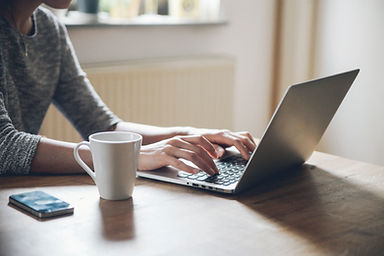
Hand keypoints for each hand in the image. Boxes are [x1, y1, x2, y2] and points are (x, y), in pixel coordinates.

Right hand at [138, 129, 255, 174]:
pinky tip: (195, 173)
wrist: (137, 155)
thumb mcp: (172, 150)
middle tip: (216, 170)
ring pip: (192, 155)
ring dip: (203, 165)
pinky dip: (189, 168)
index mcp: (180, 138)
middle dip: (210, 161)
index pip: (200, 139)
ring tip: (209, 173)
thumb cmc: (156, 155)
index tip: (218, 156)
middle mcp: (176, 141)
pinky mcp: (163, 157)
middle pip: (198, 149)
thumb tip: (200, 160)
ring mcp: (170, 148)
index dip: (211, 147)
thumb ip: (184, 151)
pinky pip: (179, 162)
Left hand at [191, 129, 255, 159]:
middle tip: (258, 157)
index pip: (236, 141)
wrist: (193, 135)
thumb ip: (212, 149)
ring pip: (245, 136)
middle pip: (244, 137)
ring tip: (257, 154)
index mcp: (221, 135)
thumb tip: (221, 154)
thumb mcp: (202, 146)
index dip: (243, 150)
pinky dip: (248, 142)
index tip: (247, 158)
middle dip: (252, 147)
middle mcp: (226, 133)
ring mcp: (229, 134)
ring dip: (252, 144)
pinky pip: (242, 137)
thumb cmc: (197, 141)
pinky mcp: (229, 137)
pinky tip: (250, 150)